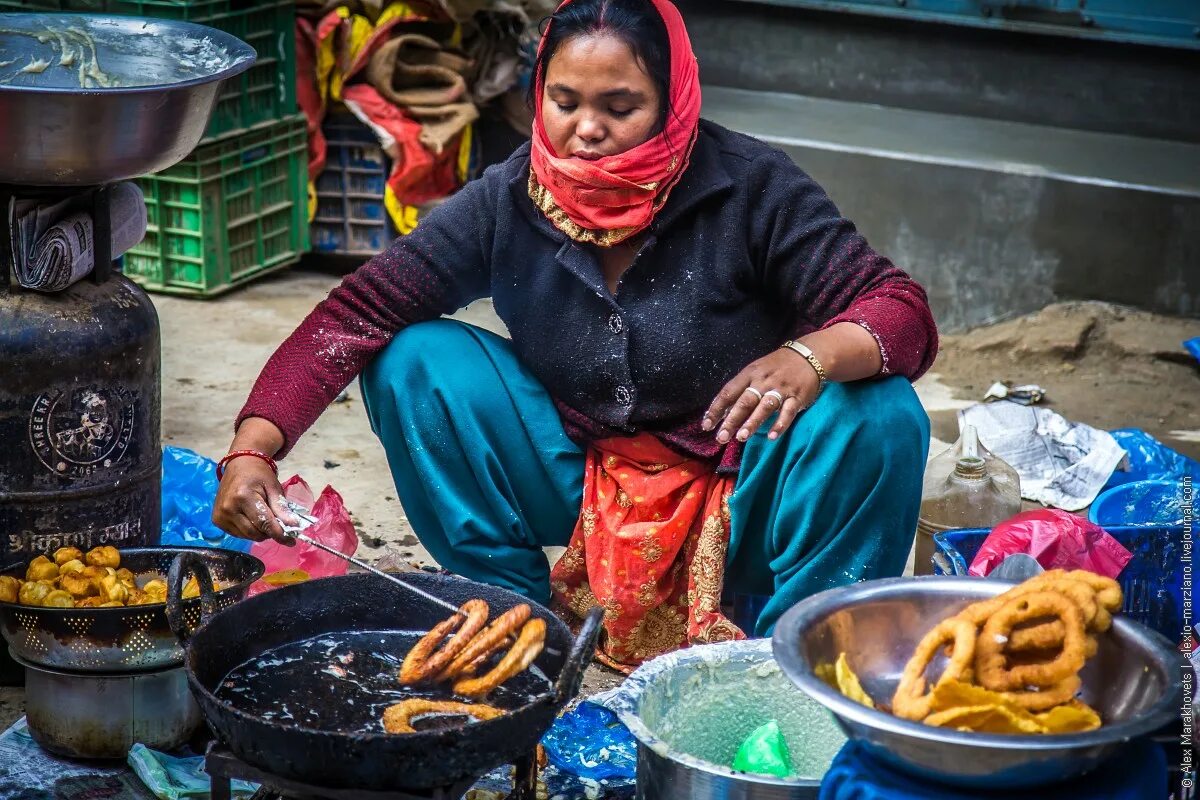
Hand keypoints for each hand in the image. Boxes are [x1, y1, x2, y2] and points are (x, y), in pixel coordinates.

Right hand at [211, 456, 297, 544]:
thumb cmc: (259, 475)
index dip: (279, 534)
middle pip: (255, 533)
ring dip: (260, 532)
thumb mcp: (274, 487)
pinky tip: (252, 518)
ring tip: (265, 518)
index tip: (291, 540)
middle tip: (279, 525)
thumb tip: (293, 525)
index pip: (264, 523)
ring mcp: (220, 515)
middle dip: (270, 533)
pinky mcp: (217, 520)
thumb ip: (281, 508)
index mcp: (243, 496)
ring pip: (247, 536)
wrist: (239, 465)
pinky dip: (249, 531)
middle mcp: (228, 507)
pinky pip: (238, 534)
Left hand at [702, 348, 821, 443]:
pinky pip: (788, 412)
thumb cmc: (777, 366)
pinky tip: (771, 437)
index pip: (728, 392)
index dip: (716, 409)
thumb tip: (721, 411)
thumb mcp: (756, 371)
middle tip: (721, 438)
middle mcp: (763, 381)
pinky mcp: (797, 396)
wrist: (809, 354)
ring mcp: (781, 388)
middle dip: (731, 420)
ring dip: (752, 422)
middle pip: (744, 402)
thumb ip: (740, 390)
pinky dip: (780, 424)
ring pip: (765, 406)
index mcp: (750, 374)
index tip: (706, 425)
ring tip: (741, 437)